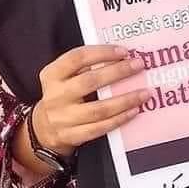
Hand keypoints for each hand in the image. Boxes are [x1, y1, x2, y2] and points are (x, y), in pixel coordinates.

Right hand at [32, 46, 150, 156]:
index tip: (123, 51)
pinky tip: (134, 111)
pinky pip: (100, 128)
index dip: (102, 52)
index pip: (77, 58)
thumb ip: (85, 67)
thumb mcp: (63, 78)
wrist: (44, 128)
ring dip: (125, 100)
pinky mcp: (71, 136)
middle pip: (89, 82)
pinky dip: (119, 119)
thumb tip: (122, 57)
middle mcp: (55, 96)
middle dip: (118, 72)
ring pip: (98, 109)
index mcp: (52, 75)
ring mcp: (63, 118)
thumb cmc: (62, 96)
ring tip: (144, 92)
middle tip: (138, 66)